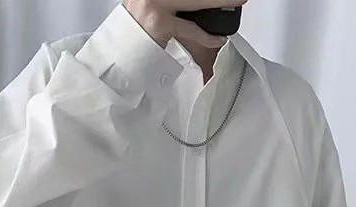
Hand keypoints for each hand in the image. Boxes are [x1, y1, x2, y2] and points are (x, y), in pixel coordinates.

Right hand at [124, 0, 248, 48]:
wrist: (119, 53)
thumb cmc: (136, 29)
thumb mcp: (151, 6)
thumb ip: (169, 5)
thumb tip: (196, 6)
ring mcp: (155, 3)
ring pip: (195, 2)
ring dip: (219, 3)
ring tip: (237, 2)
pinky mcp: (159, 22)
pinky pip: (190, 28)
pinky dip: (206, 36)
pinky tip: (218, 38)